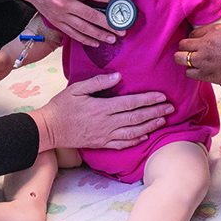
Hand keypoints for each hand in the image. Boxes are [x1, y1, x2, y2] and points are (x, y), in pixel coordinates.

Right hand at [12, 0, 117, 46]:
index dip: (111, 0)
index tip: (123, 4)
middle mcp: (65, 4)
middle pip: (91, 16)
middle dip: (109, 24)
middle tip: (122, 29)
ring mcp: (60, 15)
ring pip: (83, 28)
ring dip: (99, 35)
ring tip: (112, 39)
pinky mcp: (56, 22)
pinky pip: (72, 33)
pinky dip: (85, 39)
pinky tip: (96, 43)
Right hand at [31, 72, 171, 150]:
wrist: (50, 129)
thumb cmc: (62, 106)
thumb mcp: (77, 88)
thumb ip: (98, 82)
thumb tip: (118, 77)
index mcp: (102, 107)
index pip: (131, 103)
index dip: (148, 100)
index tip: (161, 96)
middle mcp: (107, 123)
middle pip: (137, 117)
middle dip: (155, 112)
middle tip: (170, 107)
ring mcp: (105, 135)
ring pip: (133, 131)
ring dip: (150, 125)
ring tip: (163, 120)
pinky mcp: (101, 143)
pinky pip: (123, 143)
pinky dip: (136, 139)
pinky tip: (146, 135)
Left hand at [177, 20, 220, 90]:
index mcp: (216, 31)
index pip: (194, 31)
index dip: (197, 35)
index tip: (200, 38)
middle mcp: (207, 46)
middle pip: (182, 44)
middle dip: (185, 45)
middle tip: (192, 48)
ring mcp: (206, 62)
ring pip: (180, 59)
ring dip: (185, 58)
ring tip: (192, 59)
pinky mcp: (208, 77)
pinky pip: (189, 73)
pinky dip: (191, 71)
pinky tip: (199, 70)